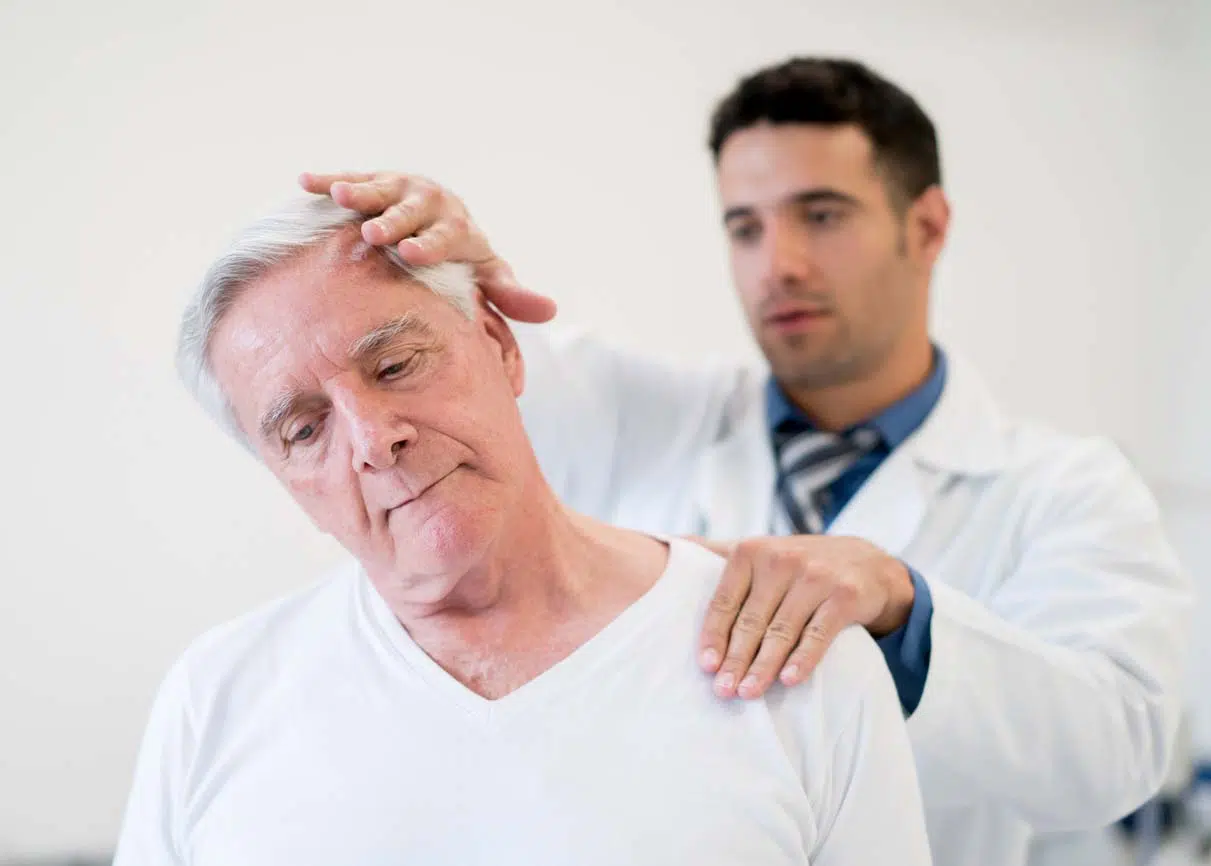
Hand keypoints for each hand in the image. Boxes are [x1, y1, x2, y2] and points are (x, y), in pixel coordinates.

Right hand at [299, 171, 556, 323]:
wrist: (442, 218)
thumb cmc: (462, 260)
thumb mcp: (488, 276)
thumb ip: (510, 294)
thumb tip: (550, 311)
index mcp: (459, 229)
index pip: (447, 237)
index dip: (430, 244)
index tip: (412, 254)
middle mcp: (431, 203)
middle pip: (412, 212)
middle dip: (394, 222)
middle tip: (375, 234)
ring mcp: (401, 189)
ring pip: (380, 189)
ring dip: (360, 192)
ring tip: (340, 197)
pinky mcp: (375, 181)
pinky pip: (350, 177)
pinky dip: (329, 179)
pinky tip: (305, 181)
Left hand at [691, 535, 914, 699]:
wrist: (869, 563)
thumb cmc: (802, 565)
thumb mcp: (761, 551)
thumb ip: (719, 551)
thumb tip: (673, 543)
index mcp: (752, 552)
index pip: (724, 600)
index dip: (713, 635)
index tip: (705, 666)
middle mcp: (781, 560)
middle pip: (751, 620)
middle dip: (735, 659)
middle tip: (723, 690)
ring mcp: (815, 577)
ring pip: (781, 630)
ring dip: (763, 666)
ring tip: (748, 693)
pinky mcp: (844, 596)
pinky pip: (819, 633)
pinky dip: (803, 658)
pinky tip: (789, 680)